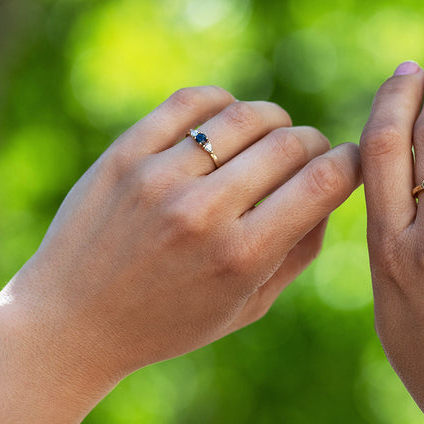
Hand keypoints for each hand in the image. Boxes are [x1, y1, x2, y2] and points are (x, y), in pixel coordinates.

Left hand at [8, 85, 361, 387]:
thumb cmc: (169, 321)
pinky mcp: (126, 153)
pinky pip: (193, 101)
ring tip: (270, 138)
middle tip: (311, 156)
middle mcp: (203, 212)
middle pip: (292, 143)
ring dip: (274, 121)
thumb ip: (300, 251)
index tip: (352, 164)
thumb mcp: (247, 307)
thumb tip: (333, 189)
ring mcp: (160, 177)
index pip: (324, 181)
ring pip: (246, 115)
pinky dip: (224, 103)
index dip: (353, 163)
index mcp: (241, 257)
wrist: (71, 320)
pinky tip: (226, 121)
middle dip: (316, 143)